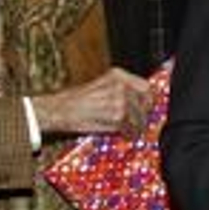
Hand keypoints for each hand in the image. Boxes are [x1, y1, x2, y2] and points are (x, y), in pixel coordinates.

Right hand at [33, 68, 151, 137]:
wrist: (60, 109)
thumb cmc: (77, 100)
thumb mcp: (101, 86)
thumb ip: (121, 90)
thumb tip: (140, 102)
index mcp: (117, 75)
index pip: (146, 86)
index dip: (148, 99)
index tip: (148, 108)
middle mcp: (121, 85)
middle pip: (146, 102)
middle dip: (145, 114)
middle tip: (141, 122)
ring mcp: (120, 100)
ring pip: (140, 116)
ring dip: (138, 126)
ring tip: (133, 131)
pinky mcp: (117, 115)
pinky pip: (130, 127)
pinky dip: (129, 133)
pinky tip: (125, 134)